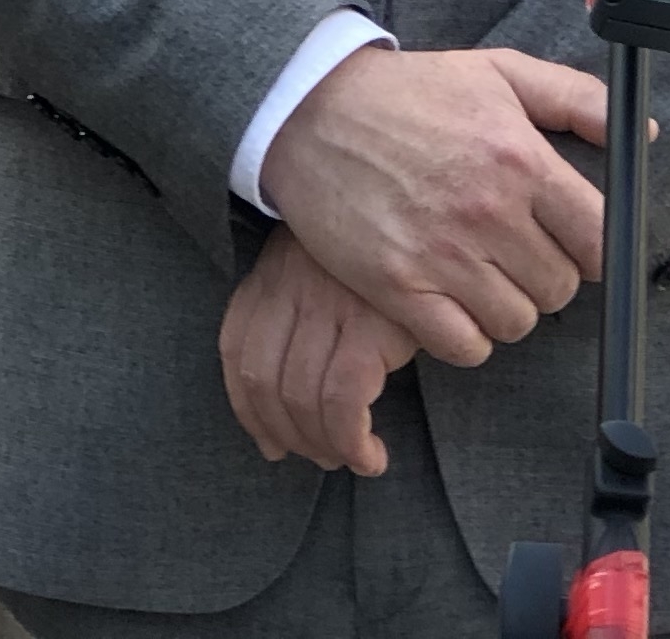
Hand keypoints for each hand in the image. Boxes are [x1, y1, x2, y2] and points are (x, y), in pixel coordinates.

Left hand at [219, 229, 413, 473]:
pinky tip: (369, 456)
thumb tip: (283, 390)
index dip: (246, 407)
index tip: (269, 442)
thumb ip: (298, 303)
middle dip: (285, 434)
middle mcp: (291, 285)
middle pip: (263, 380)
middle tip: (317, 457)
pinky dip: (350, 442)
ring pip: (302, 398)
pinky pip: (343, 402)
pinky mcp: (371, 324)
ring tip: (348, 459)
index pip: (235, 347)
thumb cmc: (385, 247)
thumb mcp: (326, 259)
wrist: (434, 210)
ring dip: (322, 446)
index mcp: (273, 270)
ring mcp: (328, 304)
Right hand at [257, 46, 607, 366]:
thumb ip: (576, 99)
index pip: (599, 238)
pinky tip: (451, 302)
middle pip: (560, 288)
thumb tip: (641, 131)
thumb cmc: (408, 93)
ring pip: (517, 322)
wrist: (311, 109)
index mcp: (520, 157)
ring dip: (506, 306)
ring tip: (480, 274)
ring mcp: (442, 252)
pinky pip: (465, 346)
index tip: (571, 241)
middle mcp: (488, 210)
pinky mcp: (398, 286)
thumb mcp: (499, 72)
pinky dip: (466, 336)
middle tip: (515, 253)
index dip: (593, 247)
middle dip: (546, 275)